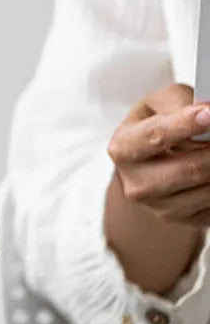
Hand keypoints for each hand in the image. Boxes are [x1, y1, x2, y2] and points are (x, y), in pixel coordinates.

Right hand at [108, 83, 209, 225]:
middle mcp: (136, 182)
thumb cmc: (153, 128)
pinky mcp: (183, 220)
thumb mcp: (156, 105)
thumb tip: (205, 113)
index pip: (155, 136)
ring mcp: (159, 206)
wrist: (147, 166)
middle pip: (189, 169)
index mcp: (123, 148)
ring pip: (207, 189)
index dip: (185, 125)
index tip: (209, 114)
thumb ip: (177, 103)